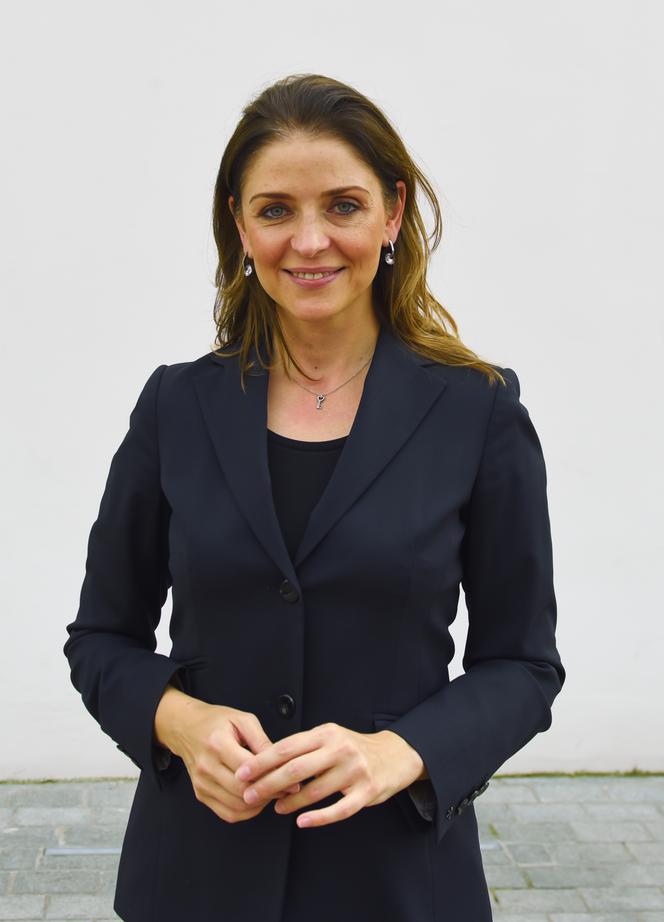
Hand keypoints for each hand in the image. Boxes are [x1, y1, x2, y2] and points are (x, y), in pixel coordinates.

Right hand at [166, 696, 302, 822]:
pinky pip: (227, 813)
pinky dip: (246, 811)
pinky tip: (256, 800)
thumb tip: (281, 762)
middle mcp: (206, 766)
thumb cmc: (216, 721)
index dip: (272, 777)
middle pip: (242, 791)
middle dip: (268, 793)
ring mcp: (201, 783)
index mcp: (218, 744)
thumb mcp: (243, 720)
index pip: (249, 770)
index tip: (291, 780)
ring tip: (272, 793)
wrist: (186, 727)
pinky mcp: (200, 794)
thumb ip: (262, 741)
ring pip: (236, 806)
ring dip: (258, 804)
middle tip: (285, 790)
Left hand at [233, 722, 424, 827]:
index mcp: (326, 733)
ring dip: (290, 802)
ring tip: (275, 808)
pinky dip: (318, 818)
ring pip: (314, 791)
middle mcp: (339, 749)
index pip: (287, 747)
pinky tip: (302, 822)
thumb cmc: (352, 748)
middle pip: (295, 769)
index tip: (242, 773)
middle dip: (268, 784)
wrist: (394, 755)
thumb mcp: (329, 737)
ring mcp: (354, 771)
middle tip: (249, 795)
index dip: (262, 762)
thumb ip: (303, 747)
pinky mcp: (366, 792)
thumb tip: (265, 762)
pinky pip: (338, 809)